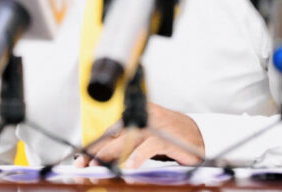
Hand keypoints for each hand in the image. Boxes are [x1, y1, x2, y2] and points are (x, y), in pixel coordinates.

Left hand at [74, 103, 204, 168]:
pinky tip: (130, 166)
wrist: (200, 137)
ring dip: (111, 155)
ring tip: (98, 166)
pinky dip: (139, 156)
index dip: (95, 144)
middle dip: (97, 151)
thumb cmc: (171, 137)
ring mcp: (156, 125)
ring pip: (128, 140)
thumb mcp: (146, 138)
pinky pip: (149, 146)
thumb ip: (129, 142)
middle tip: (84, 164)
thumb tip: (104, 154)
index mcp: (138, 114)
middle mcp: (145, 116)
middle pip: (116, 135)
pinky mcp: (168, 137)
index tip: (82, 156)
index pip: (112, 130)